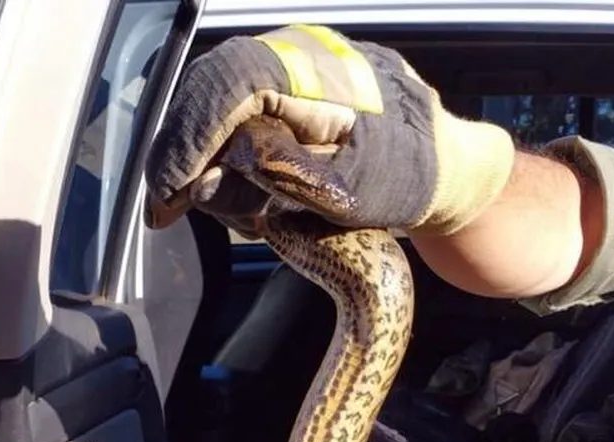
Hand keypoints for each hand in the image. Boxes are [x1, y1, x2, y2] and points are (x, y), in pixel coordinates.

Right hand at [144, 24, 514, 235]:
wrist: (445, 164)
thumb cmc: (409, 175)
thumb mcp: (351, 189)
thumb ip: (287, 173)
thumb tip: (224, 166)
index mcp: (319, 69)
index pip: (230, 83)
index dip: (192, 135)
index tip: (171, 189)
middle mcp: (298, 54)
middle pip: (212, 92)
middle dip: (187, 155)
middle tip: (169, 209)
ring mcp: (291, 67)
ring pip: (219, 106)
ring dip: (209, 162)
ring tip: (237, 216)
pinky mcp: (288, 88)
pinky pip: (238, 113)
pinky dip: (228, 158)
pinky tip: (246, 200)